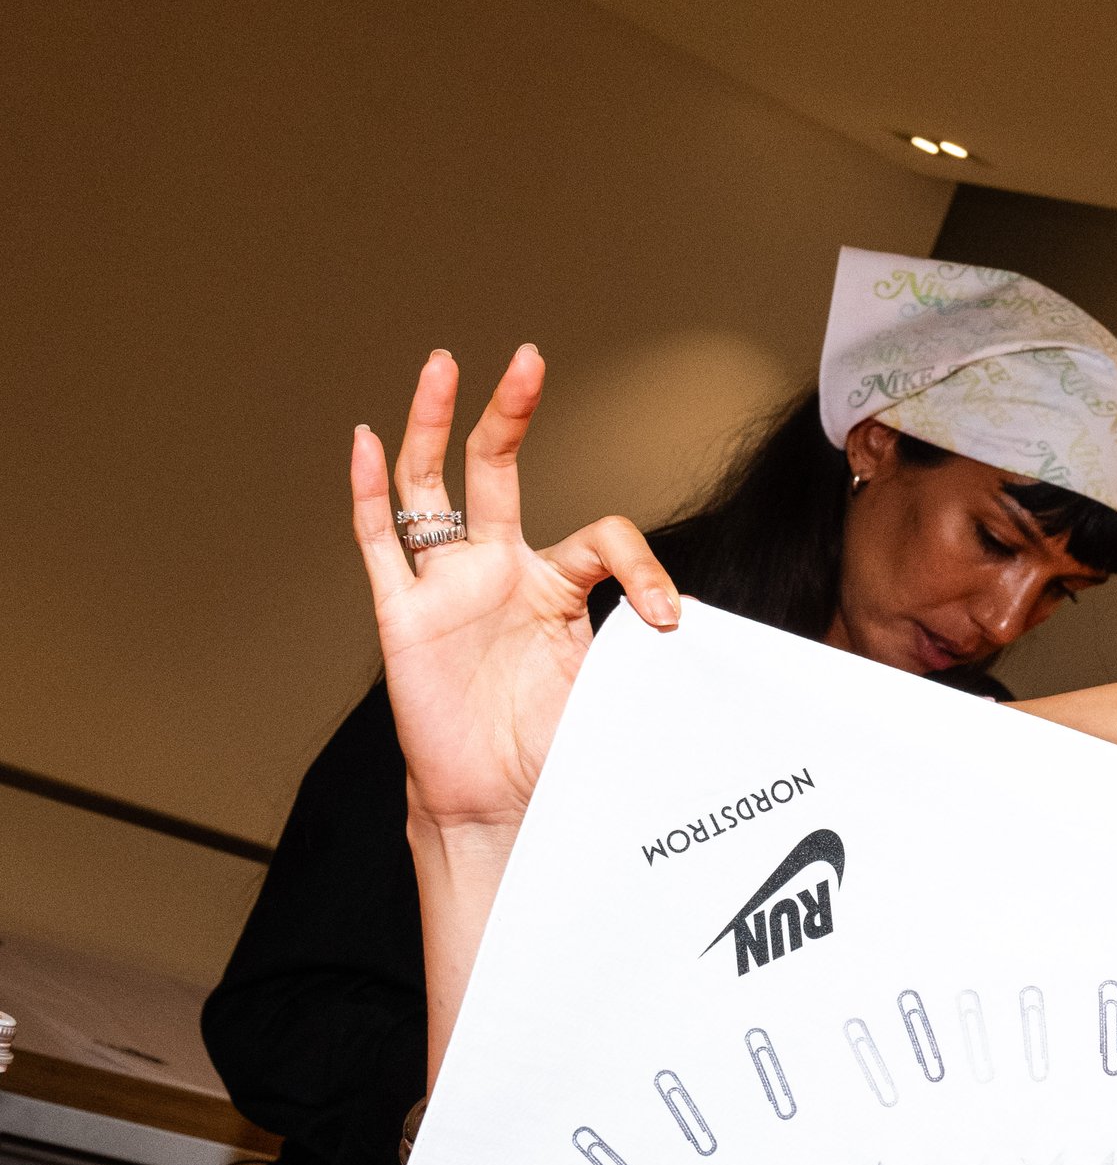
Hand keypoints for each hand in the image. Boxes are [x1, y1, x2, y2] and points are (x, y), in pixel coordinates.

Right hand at [348, 346, 679, 839]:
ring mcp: (447, 586)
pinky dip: (368, 493)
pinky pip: (378, 545)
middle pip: (499, 469)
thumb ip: (647, 654)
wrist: (496, 806)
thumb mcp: (613, 693)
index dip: (639, 564)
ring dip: (435, 423)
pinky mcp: (403, 616)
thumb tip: (702, 636)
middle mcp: (497, 571)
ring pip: (431, 486)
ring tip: (443, 364)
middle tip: (530, 358)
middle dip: (512, 412)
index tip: (666, 618)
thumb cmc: (548, 752)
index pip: (599, 535)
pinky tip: (365, 442)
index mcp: (554, 587)